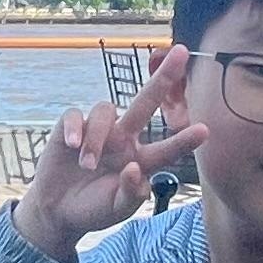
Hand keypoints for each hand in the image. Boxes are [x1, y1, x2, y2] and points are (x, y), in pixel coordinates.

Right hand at [14, 49, 209, 260]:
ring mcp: (98, 130)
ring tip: (88, 164)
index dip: (184, 140)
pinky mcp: (70, 127)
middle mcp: (123, 138)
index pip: (166, 148)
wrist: (57, 210)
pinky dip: (74, 129)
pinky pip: (75, 115)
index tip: (206, 130)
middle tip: (182, 52)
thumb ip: (130, 194)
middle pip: (145, 102)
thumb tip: (133, 169)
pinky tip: (71, 146)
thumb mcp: (116, 210)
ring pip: (105, 110)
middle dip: (163, 78)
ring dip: (97, 138)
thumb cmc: (93, 208)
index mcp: (140, 159)